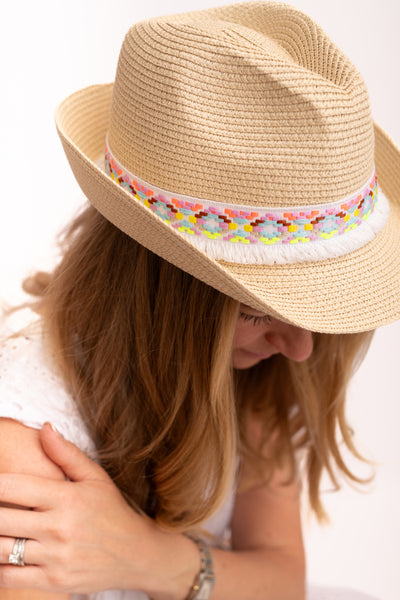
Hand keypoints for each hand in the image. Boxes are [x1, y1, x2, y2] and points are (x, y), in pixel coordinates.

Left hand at [0, 423, 197, 596]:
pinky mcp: (54, 582)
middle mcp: (59, 527)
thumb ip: (66, 453)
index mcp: (66, 497)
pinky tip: (2, 553)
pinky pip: (10, 577)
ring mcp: (56, 557)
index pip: (13, 487)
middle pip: (1, 520)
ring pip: (1, 549)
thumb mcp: (95, 477)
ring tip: (0, 527)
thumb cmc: (112, 511)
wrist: (136, 554)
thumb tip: (45, 428)